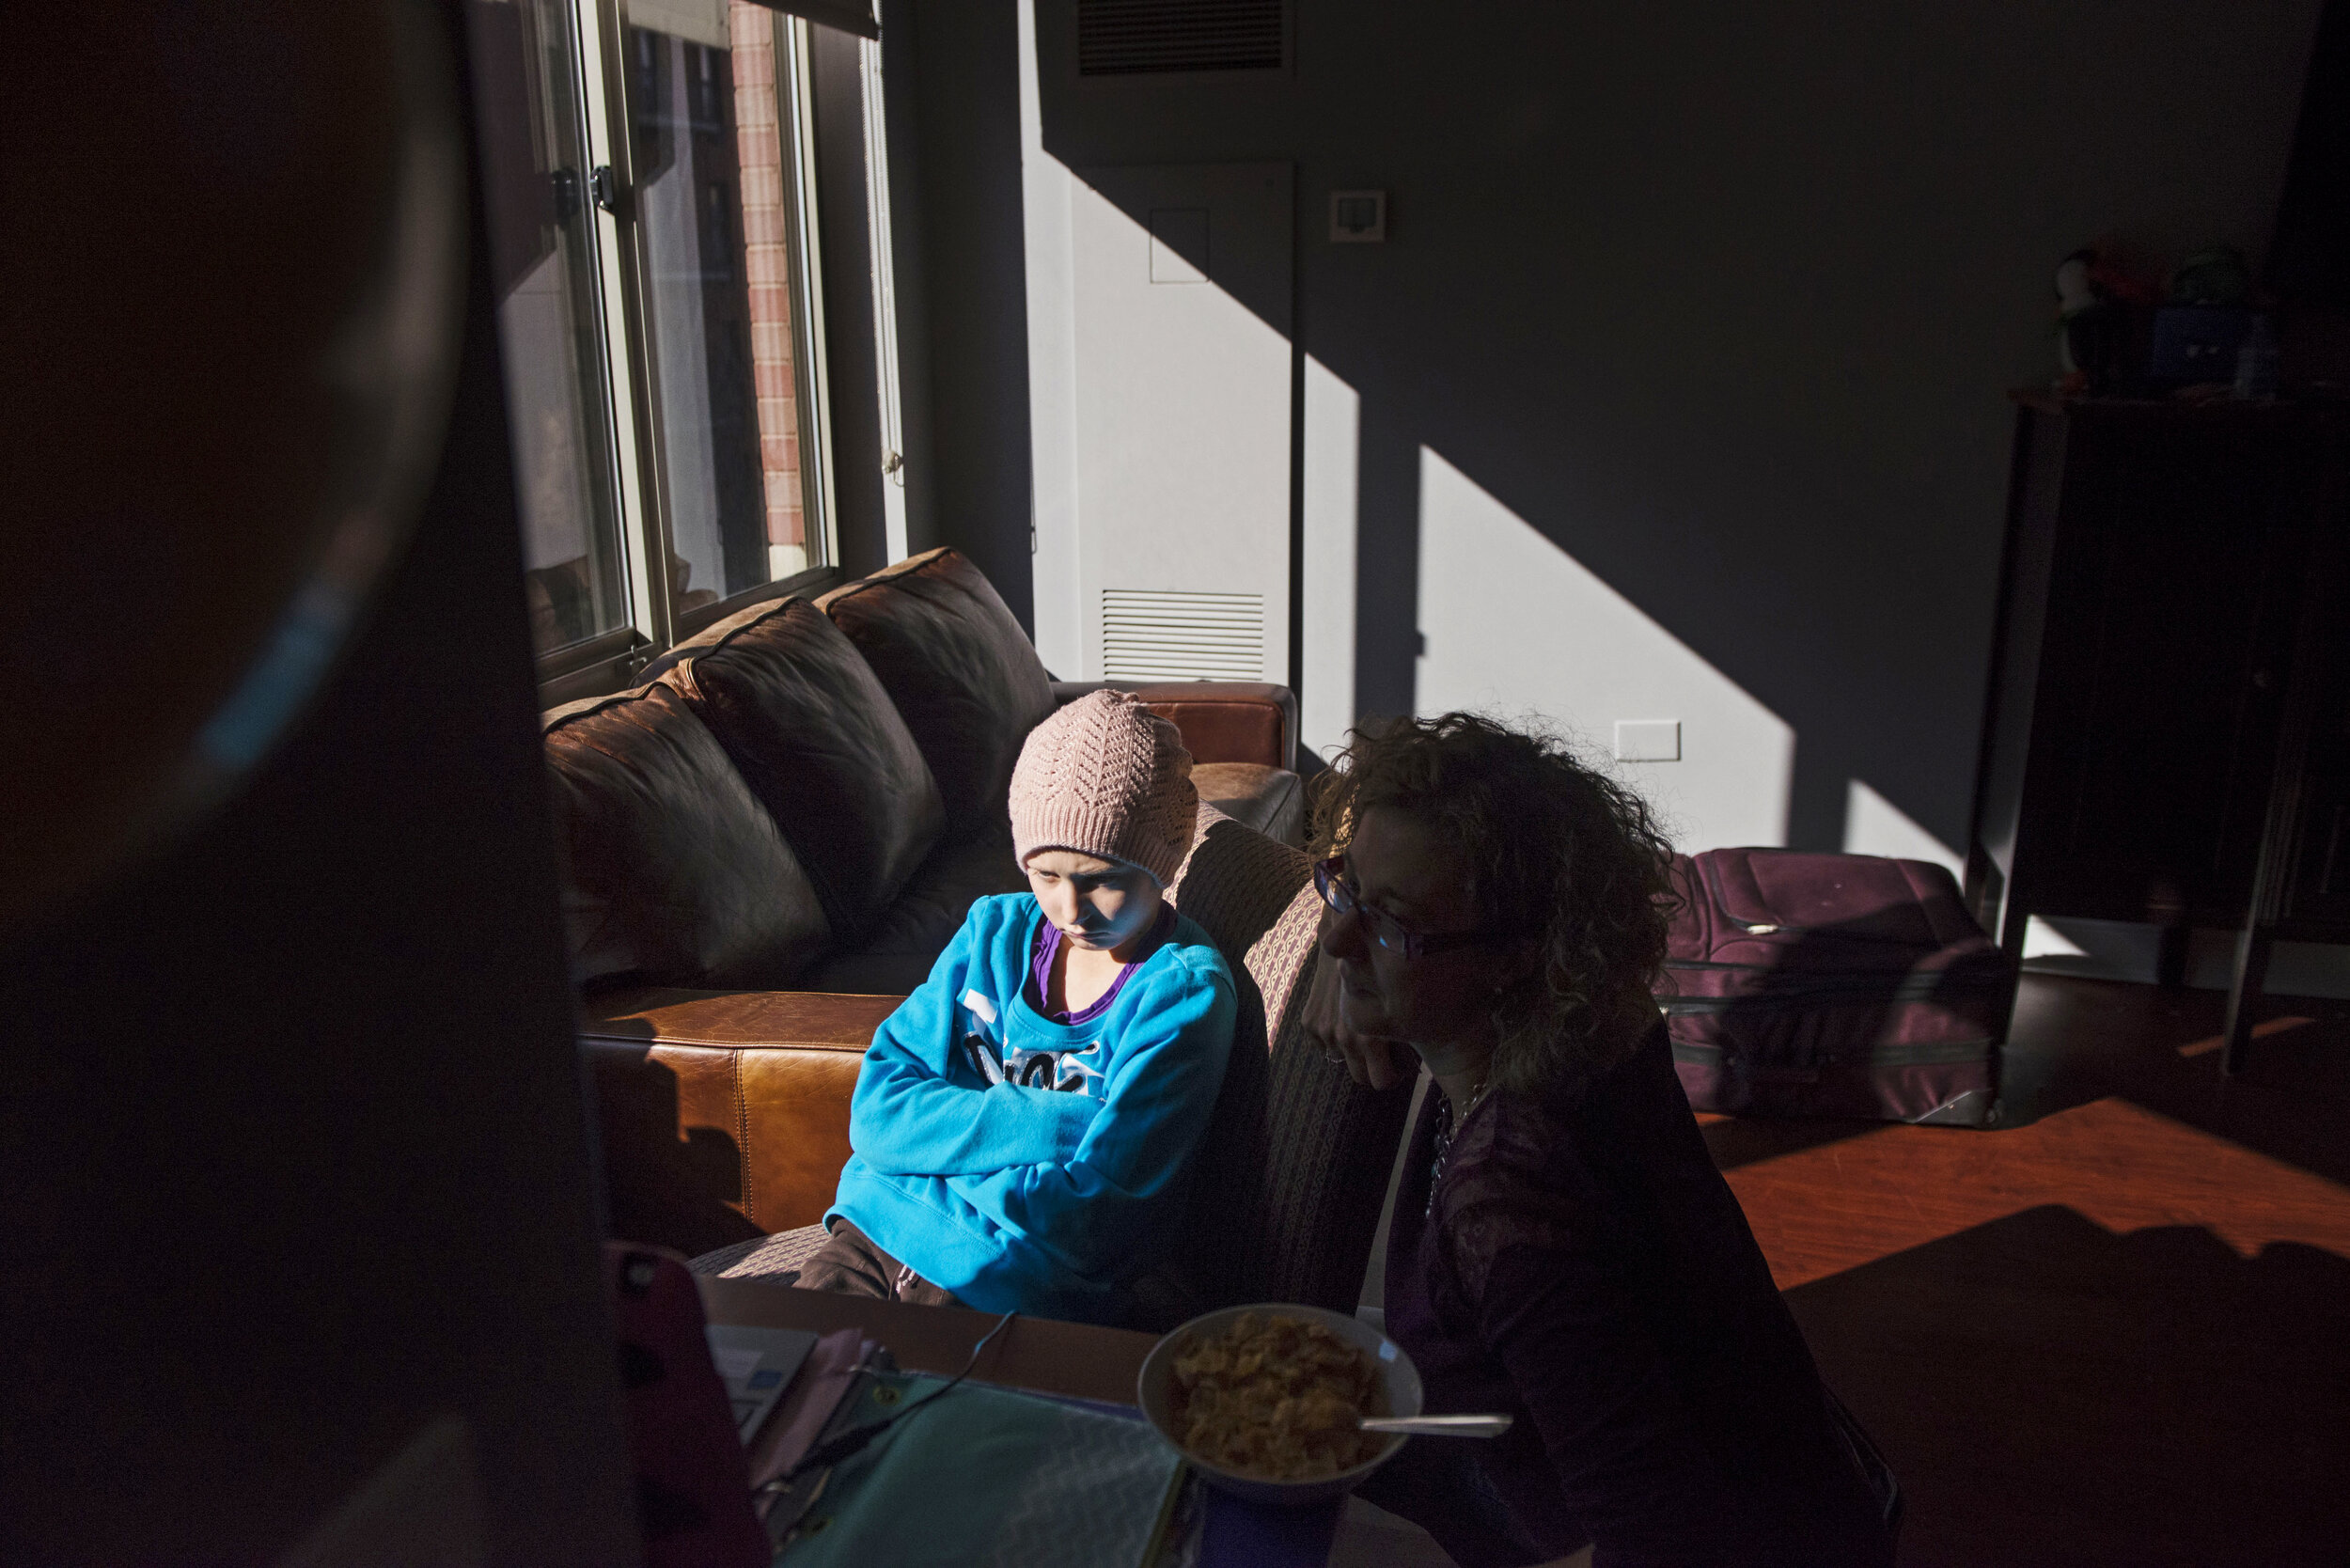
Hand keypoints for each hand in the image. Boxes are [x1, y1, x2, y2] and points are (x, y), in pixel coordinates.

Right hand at [1300, 909, 1408, 1090]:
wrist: (1346, 936)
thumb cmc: (1382, 966)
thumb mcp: (1398, 1002)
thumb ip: (1398, 1032)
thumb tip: (1410, 1057)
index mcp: (1369, 1038)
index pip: (1380, 1082)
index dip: (1391, 1076)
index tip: (1397, 1066)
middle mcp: (1343, 1039)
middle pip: (1359, 1078)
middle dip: (1372, 1068)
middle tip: (1382, 1053)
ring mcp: (1323, 1031)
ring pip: (1341, 1059)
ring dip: (1351, 1048)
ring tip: (1362, 1026)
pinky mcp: (1309, 1021)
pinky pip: (1323, 1041)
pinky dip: (1332, 1032)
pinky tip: (1343, 1012)